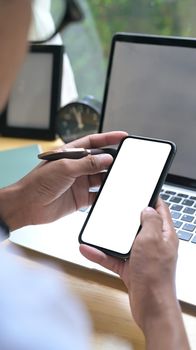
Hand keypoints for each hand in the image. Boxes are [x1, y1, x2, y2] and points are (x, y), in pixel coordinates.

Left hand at [0, 131, 126, 230]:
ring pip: (100, 178)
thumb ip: (87, 164)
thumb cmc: (38, 182)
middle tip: (127, 161)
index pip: (93, 143)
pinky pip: (97, 195)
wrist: (28, 205)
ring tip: (121, 178)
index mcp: (71, 154)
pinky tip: (112, 194)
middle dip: (113, 160)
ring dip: (110, 178)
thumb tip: (106, 159)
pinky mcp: (81, 198)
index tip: (123, 137)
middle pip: (99, 161)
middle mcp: (76, 167)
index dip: (108, 138)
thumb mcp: (64, 168)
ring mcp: (79, 183)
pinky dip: (105, 195)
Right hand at [80, 199, 189, 348]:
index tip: (142, 190)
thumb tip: (148, 208)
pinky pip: (113, 258)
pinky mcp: (131, 269)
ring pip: (123, 241)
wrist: (150, 307)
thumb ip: (150, 221)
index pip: (161, 211)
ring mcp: (142, 257)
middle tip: (115, 206)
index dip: (152, 198)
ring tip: (96, 227)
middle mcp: (154, 245)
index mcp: (165, 235)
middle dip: (127, 216)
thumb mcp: (152, 240)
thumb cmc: (156, 275)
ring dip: (109, 236)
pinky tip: (88, 249)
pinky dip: (101, 254)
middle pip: (139, 225)